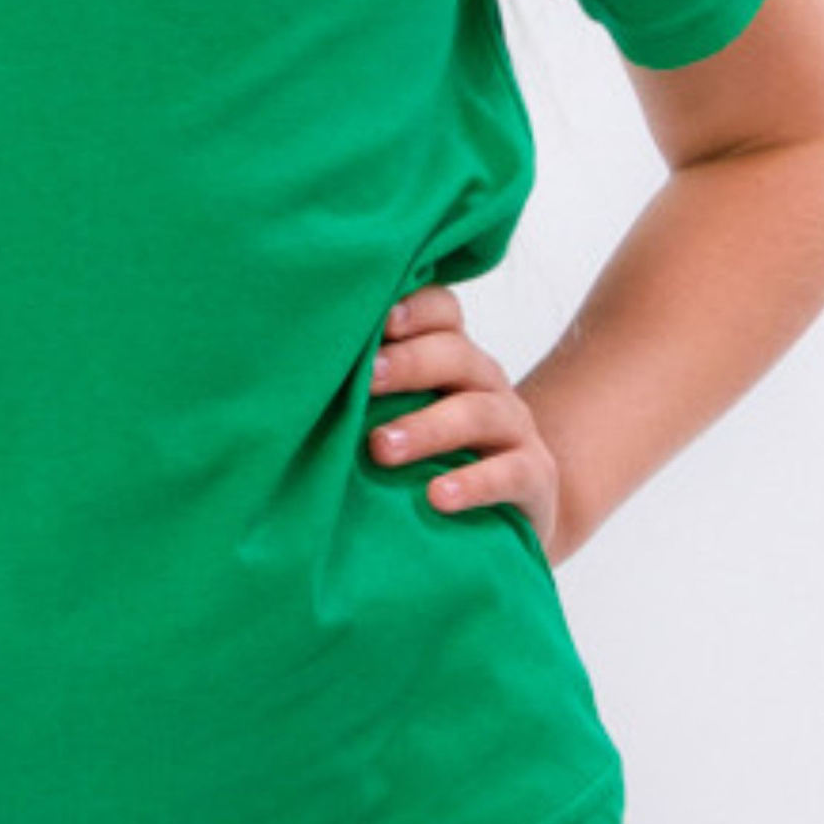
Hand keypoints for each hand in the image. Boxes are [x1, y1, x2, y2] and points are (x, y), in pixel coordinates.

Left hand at [367, 285, 562, 560]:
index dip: (414, 308)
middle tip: (364, 383)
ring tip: (382, 448)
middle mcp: (485, 382)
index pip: (443, 311)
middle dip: (408, 364)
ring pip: (478, 412)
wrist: (509, 515)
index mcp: (451, 357)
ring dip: (428, 427)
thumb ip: (366, 393)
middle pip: (456, 355)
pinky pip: (510, 473)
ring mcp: (514, 427)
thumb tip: (289, 379)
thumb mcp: (400, 416)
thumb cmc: (432, 457)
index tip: (376, 320)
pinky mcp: (534, 476)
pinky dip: (473, 484)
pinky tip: (437, 497)